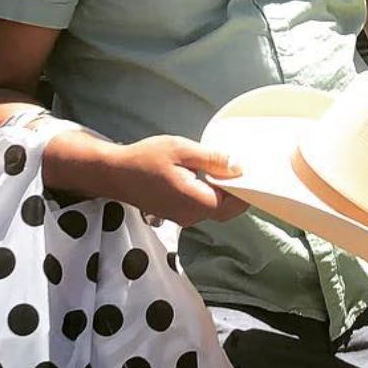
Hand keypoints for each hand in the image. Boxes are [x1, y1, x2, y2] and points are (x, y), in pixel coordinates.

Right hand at [109, 135, 247, 227]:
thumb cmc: (145, 158)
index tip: (253, 170)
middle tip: (240, 166)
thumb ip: (212, 159)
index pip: (235, 204)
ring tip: (224, 166)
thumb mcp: (181, 150)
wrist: (114, 173)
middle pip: (227, 209)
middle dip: (237, 191)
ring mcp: (183, 218)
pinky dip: (209, 193)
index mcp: (196, 202)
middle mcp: (192, 216)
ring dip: (223, 192)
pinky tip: (206, 174)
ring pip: (215, 208)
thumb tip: (239, 167)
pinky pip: (202, 207)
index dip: (247, 188)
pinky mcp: (177, 214)